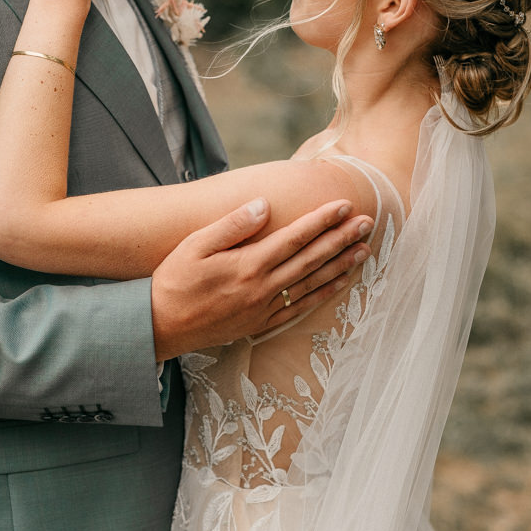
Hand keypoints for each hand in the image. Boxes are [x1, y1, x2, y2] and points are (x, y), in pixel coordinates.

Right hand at [151, 198, 372, 359]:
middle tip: (369, 222)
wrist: (161, 326)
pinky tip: (340, 284)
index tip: (345, 205)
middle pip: (312, 259)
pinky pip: (302, 308)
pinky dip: (324, 294)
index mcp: (248, 265)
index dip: (323, 220)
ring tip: (365, 250)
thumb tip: (263, 205)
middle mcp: (263, 288)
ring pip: (313, 284)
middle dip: (342, 239)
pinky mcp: (261, 323)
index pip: (295, 237)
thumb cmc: (173, 280)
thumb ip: (231, 225)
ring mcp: (264, 309)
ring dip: (341, 266)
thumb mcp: (194, 245)